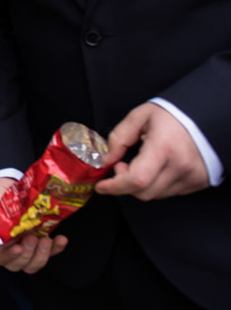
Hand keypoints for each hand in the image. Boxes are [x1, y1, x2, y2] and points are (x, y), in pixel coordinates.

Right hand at [0, 177, 66, 272]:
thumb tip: (13, 215)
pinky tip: (61, 240)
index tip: (18, 248)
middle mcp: (4, 248)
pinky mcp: (36, 245)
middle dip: (27, 254)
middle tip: (32, 237)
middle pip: (15, 264)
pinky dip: (55, 249)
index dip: (7, 256)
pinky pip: (47, 254)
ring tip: (46, 240)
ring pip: (31, 265)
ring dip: (41, 255)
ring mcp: (21, 248)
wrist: (4, 188)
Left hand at [95, 102, 209, 200]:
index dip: (115, 187)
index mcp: (163, 148)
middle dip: (124, 184)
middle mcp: (179, 166)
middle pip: (144, 193)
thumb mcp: (140, 117)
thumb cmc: (174, 115)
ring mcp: (192, 177)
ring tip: (142, 164)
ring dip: (141, 185)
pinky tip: (157, 168)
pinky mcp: (199, 182)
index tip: (102, 186)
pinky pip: (171, 192)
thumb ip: (119, 138)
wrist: (206, 117)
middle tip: (122, 165)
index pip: (136, 180)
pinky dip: (157, 185)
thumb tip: (107, 159)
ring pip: (156, 195)